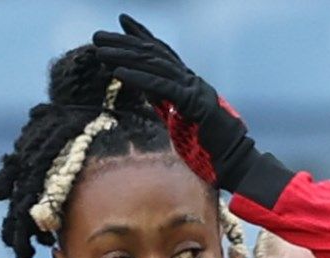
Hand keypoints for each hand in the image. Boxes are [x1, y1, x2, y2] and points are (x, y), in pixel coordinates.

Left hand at [91, 14, 258, 189]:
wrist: (231, 161)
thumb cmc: (206, 146)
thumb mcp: (177, 118)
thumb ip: (163, 101)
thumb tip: (145, 90)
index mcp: (186, 83)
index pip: (161, 53)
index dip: (141, 35)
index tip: (121, 23)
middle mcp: (191, 80)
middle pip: (154, 54)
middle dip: (124, 42)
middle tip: (97, 36)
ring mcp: (194, 89)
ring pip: (156, 65)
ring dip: (125, 57)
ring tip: (100, 52)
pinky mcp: (194, 104)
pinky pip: (162, 87)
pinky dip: (139, 78)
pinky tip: (118, 73)